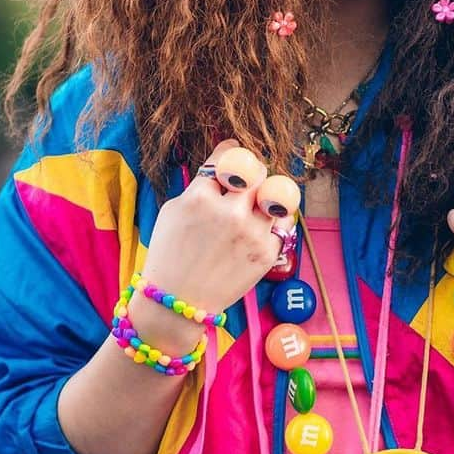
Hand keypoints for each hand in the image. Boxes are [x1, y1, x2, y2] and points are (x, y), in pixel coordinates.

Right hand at [127, 140, 299, 348]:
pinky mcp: (267, 253)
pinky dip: (274, 219)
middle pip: (257, 171)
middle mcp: (230, 212)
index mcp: (201, 197)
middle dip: (252, 173)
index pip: (228, 157)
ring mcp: (252, 233)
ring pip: (276, 195)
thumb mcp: (173, 211)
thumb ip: (201, 187)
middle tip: (247, 180)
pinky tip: (261, 224)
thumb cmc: (170, 254)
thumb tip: (223, 167)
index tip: (232, 153)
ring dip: (266, 196)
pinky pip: (283, 223)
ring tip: (256, 204)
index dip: (231, 152)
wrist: (178, 301)